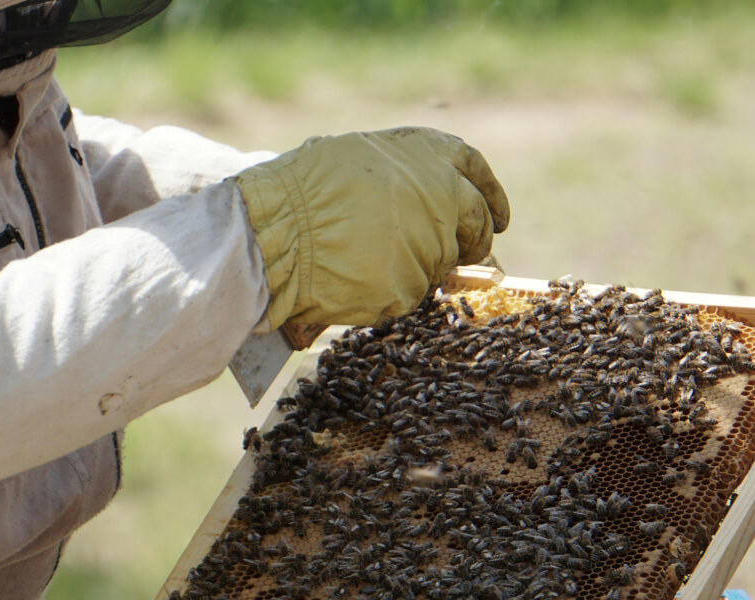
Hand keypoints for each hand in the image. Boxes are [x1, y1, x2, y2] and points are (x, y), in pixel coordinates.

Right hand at [235, 127, 508, 327]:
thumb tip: (429, 194)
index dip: (489, 194)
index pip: (474, 171)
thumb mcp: (358, 156)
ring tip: (368, 255)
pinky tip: (357, 275)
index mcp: (430, 153)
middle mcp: (442, 195)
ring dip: (416, 263)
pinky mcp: (410, 285)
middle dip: (471, 238)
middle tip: (461, 251)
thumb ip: (404, 172)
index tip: (496, 215)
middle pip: (474, 223)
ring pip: (439, 262)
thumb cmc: (303, 188)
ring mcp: (430, 244)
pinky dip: (390, 288)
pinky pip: (409, 292)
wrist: (274, 230)